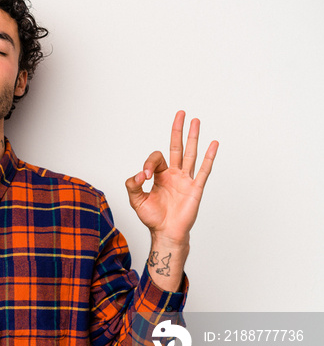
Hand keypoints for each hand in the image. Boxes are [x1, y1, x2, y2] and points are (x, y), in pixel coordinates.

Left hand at [125, 111, 218, 245]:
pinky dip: (208, 157)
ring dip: (193, 137)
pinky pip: (203, 170)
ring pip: (190, 154)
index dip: (148, 163)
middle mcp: (174, 174)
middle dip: (178, 130)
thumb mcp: (136, 200)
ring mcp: (186, 180)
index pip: (156, 158)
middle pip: (177, 147)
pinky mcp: (195, 188)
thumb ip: (132, 185)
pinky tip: (213, 144)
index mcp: (160, 175)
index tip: (144, 176)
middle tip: (181, 113)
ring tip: (196, 121)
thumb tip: (138, 174)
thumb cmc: (153, 218)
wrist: (166, 232)